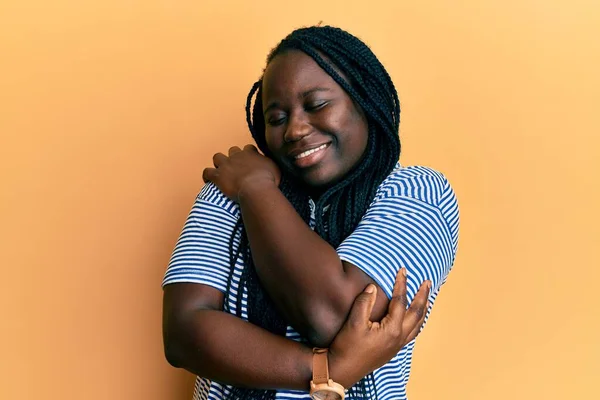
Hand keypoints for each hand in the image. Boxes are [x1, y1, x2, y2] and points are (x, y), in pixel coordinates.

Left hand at [202, 145, 280, 201]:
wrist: (256, 188)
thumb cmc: (268, 181)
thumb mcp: (275, 169)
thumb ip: (271, 165)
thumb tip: (272, 166)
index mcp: (251, 153)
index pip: (248, 148)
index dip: (248, 154)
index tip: (250, 162)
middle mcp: (237, 156)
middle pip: (232, 150)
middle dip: (233, 157)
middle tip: (237, 168)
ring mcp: (225, 165)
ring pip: (217, 157)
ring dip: (219, 163)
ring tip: (222, 171)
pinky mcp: (217, 176)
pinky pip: (207, 172)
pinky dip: (207, 175)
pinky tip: (208, 180)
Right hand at [328, 268, 430, 387]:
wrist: (341, 370)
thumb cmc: (347, 347)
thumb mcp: (354, 323)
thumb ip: (364, 302)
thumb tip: (373, 287)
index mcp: (392, 329)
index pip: (400, 302)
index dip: (402, 284)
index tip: (403, 270)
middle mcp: (399, 338)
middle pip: (417, 313)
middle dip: (423, 296)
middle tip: (427, 282)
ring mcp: (397, 345)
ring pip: (417, 325)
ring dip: (423, 309)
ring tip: (426, 298)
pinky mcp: (392, 350)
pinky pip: (412, 333)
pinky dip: (417, 322)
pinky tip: (414, 319)